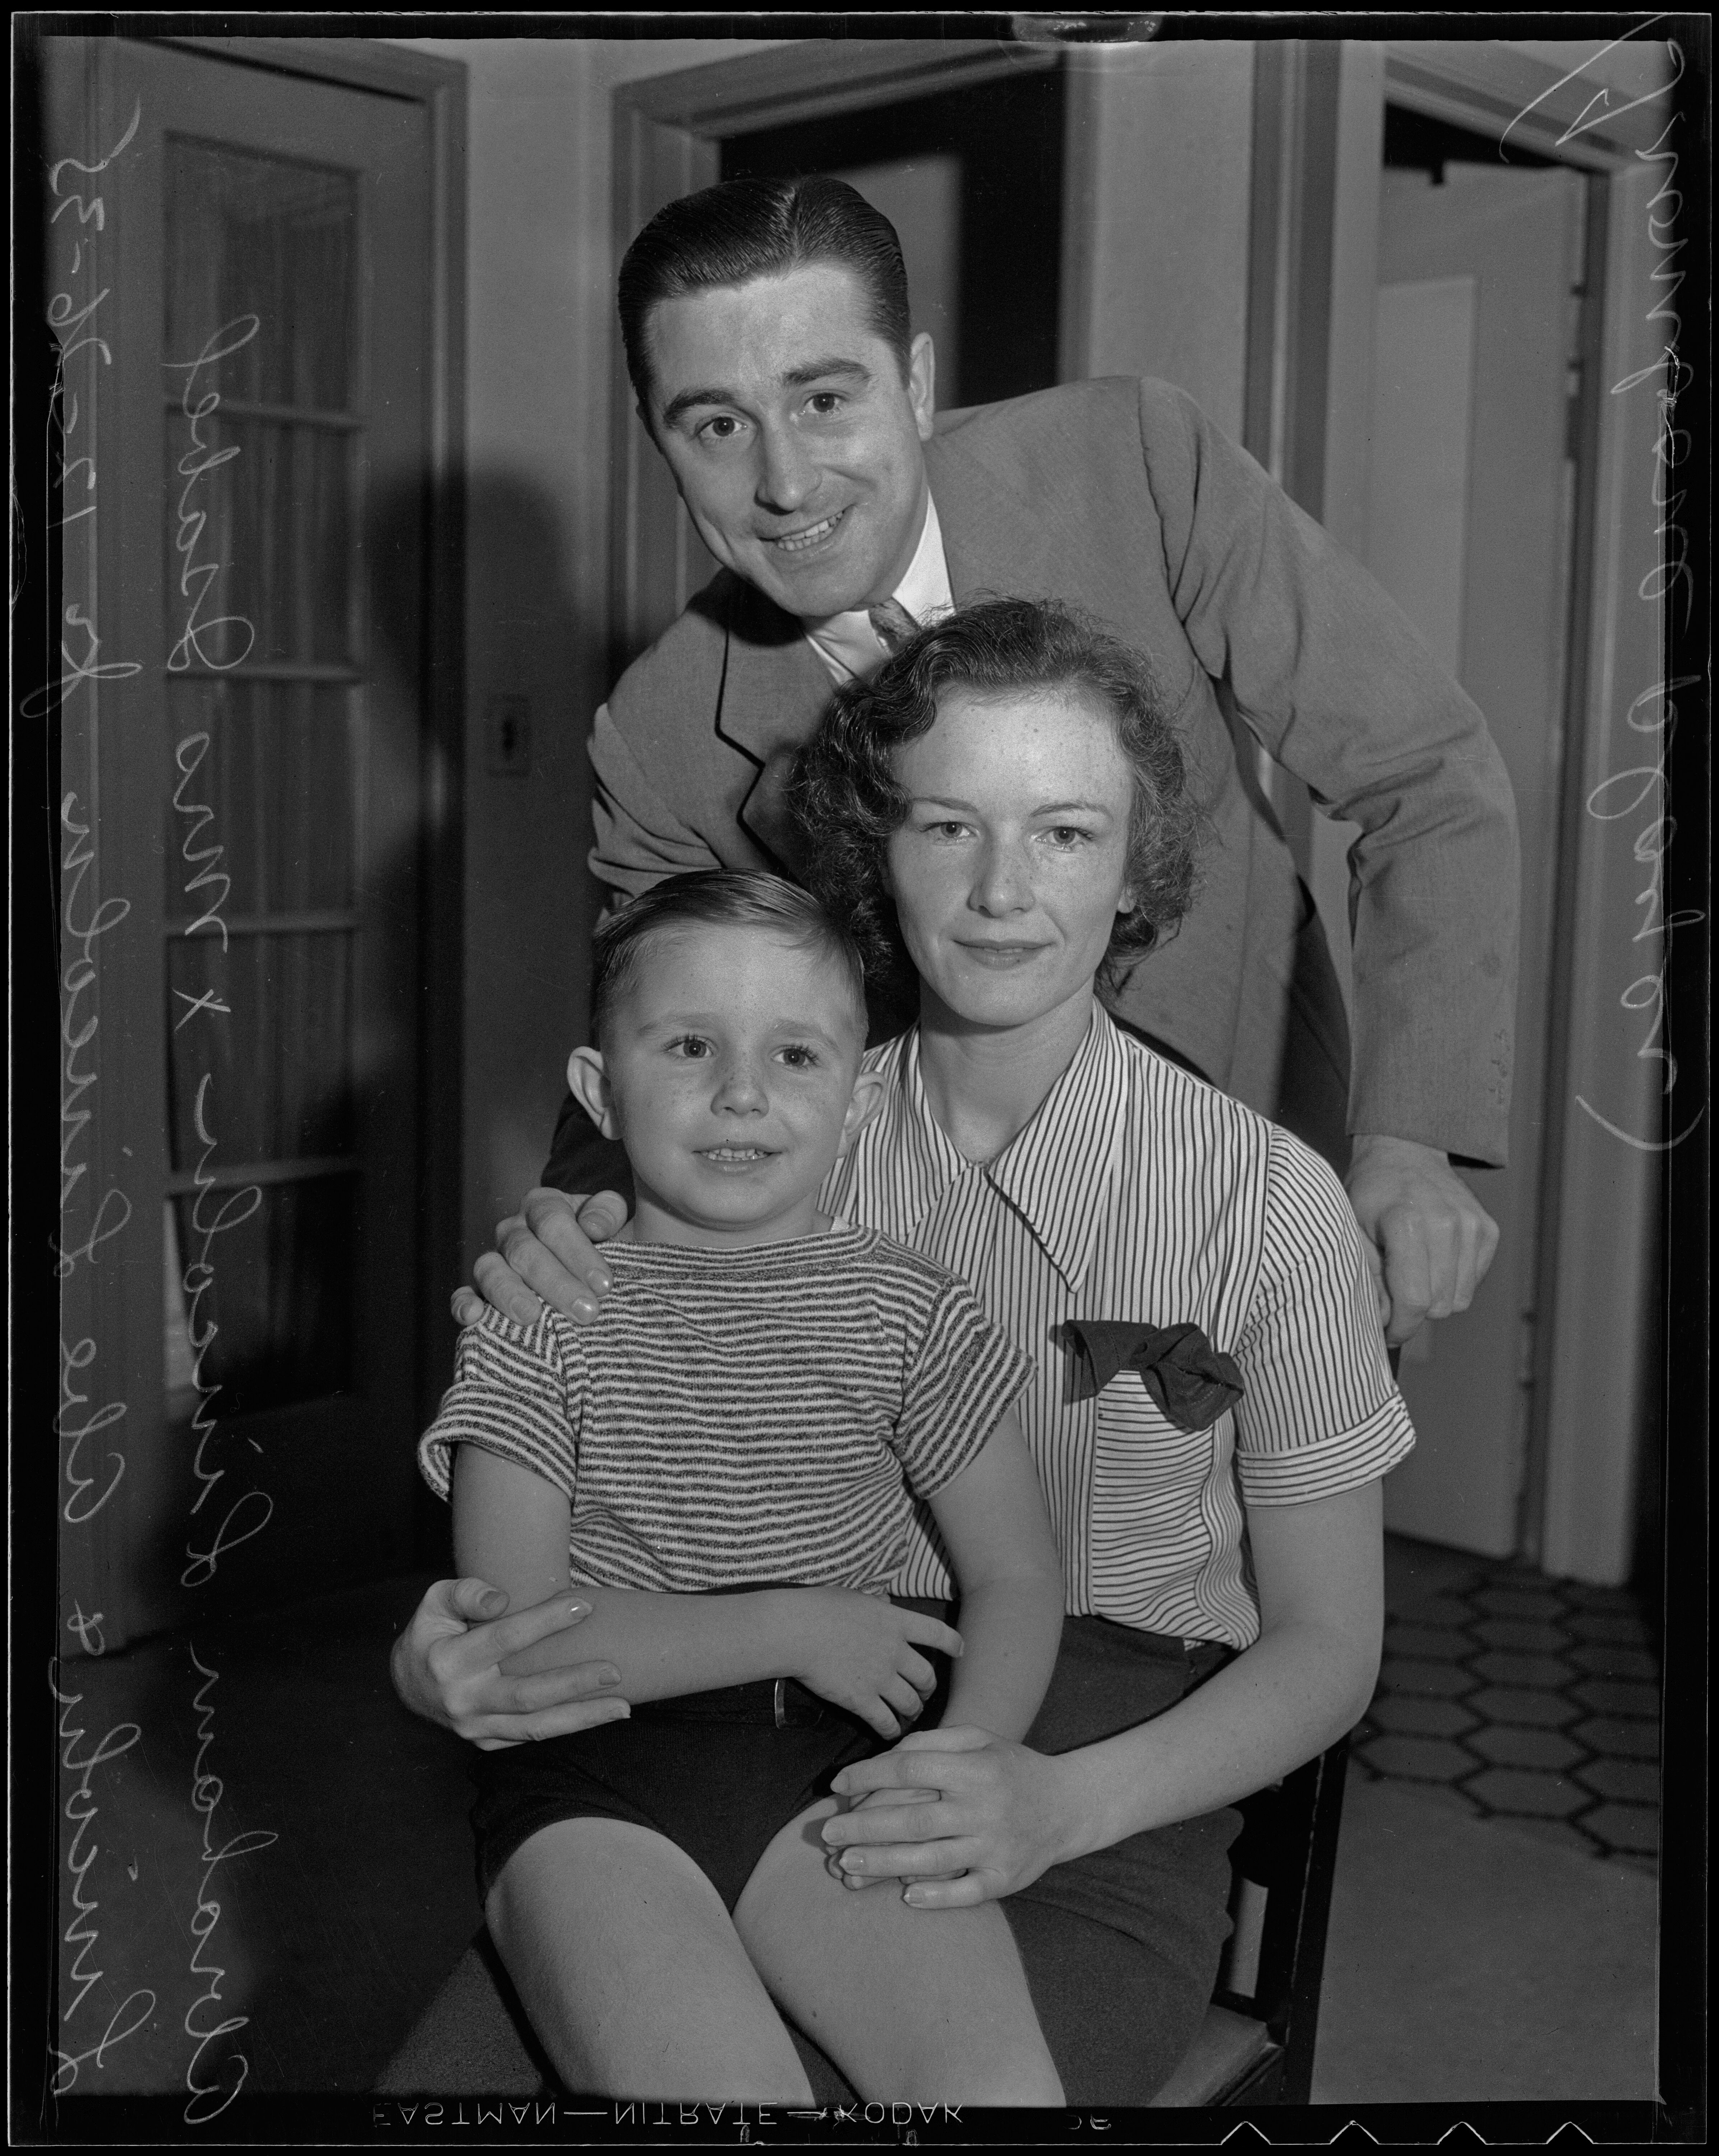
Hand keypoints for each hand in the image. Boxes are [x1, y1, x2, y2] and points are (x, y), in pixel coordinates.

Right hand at [390, 1577, 630, 1749]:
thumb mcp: (435, 1601)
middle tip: (614, 1671)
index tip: (583, 1606)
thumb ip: (466, 1592)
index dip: (545, 1622)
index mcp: (450, 1661)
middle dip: (574, 1684)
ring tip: (623, 1707)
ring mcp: (475, 1728)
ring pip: (535, 1728)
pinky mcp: (486, 1743)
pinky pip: (530, 1738)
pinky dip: (565, 1729)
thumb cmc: (431, 1632)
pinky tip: (597, 1716)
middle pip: (527, 1696)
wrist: (407, 1684)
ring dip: (582, 1718)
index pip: (505, 1639)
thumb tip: (502, 1599)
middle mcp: (463, 1700)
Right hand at [449, 1188, 628, 1329]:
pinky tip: (474, 1316)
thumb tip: (593, 1226)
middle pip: (526, 1251)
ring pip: (491, 1270)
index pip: (553, 1221)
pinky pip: (463, 1294)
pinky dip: (463, 1304)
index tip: (604, 1284)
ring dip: (510, 1294)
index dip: (578, 1252)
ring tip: (531, 1316)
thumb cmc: (602, 1244)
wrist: (586, 1269)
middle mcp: (513, 1229)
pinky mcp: (480, 1290)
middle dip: (557, 1283)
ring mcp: (493, 1259)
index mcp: (543, 1205)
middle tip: (586, 1311)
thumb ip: (608, 1212)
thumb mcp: (612, 1221)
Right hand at [790, 1590, 963, 1739]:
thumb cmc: (821, 1607)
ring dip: (913, 1711)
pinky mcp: (861, 1700)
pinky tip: (889, 1733)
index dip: (953, 1643)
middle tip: (923, 1694)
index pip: (938, 1632)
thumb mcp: (859, 1597)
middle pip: (927, 1677)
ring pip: (911, 1703)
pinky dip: (891, 1731)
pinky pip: (886, 1722)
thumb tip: (887, 1605)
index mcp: (896, 1621)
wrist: (797, 1630)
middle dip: (928, 1689)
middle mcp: (895, 1651)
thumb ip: (880, 1607)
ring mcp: (880, 1677)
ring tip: (909, 1716)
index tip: (959, 1650)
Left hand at [821, 1726, 1079, 1907]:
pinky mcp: (1007, 1877)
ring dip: (884, 1864)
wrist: (1068, 1804)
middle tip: (827, 1835)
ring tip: (846, 1865)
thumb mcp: (979, 1739)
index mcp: (973, 1768)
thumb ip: (933, 1742)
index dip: (869, 1775)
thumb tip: (888, 1757)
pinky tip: (906, 1897)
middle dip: (864, 1827)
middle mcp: (984, 1806)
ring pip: (931, 1859)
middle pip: (913, 1819)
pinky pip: (968, 1892)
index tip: (838, 1785)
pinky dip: (937, 1896)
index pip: (910, 1769)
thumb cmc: (1011, 1767)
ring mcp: (995, 1845)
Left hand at [1344, 1134, 1499, 1347]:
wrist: (1405, 1153)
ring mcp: (1473, 1226)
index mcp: (1407, 1224)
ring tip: (1412, 1274)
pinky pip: (1473, 1282)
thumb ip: (1367, 1278)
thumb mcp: (1353, 1231)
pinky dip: (1453, 1283)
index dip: (1400, 1327)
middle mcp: (1447, 1225)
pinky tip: (1433, 1261)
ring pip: (1460, 1299)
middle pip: (1438, 1305)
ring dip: (1435, 1298)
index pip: (1413, 1300)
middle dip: (1414, 1311)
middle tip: (1394, 1296)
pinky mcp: (1489, 1230)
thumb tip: (1384, 1322)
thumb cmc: (1371, 1195)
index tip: (1388, 1333)